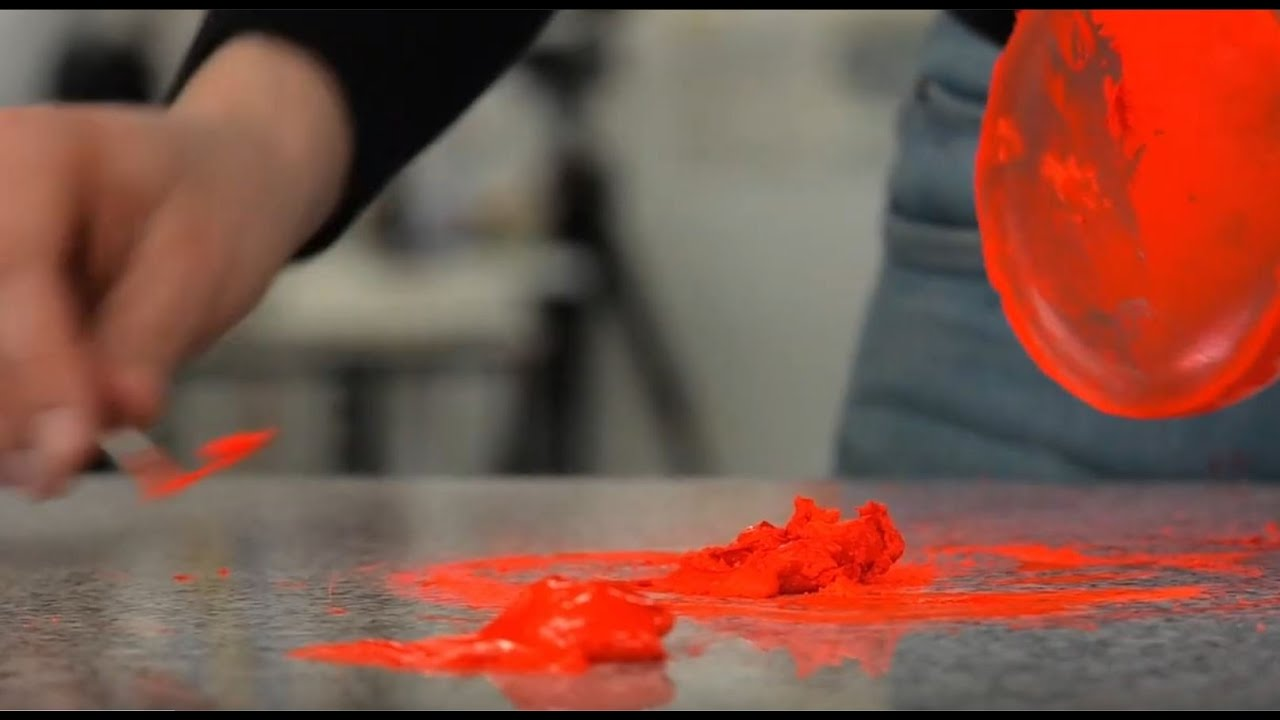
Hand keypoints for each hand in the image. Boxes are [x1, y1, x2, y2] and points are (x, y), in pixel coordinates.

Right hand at [0, 35, 351, 498]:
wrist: (215, 183)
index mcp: (33, 154)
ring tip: (54, 468)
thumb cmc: (215, 211)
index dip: (39, 368)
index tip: (71, 452)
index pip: (15, 265)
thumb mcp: (203, 268)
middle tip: (55, 474)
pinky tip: (44, 448)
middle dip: (13, 405)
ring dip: (9, 419)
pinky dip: (13, 413)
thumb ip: (148, 340)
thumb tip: (112, 415)